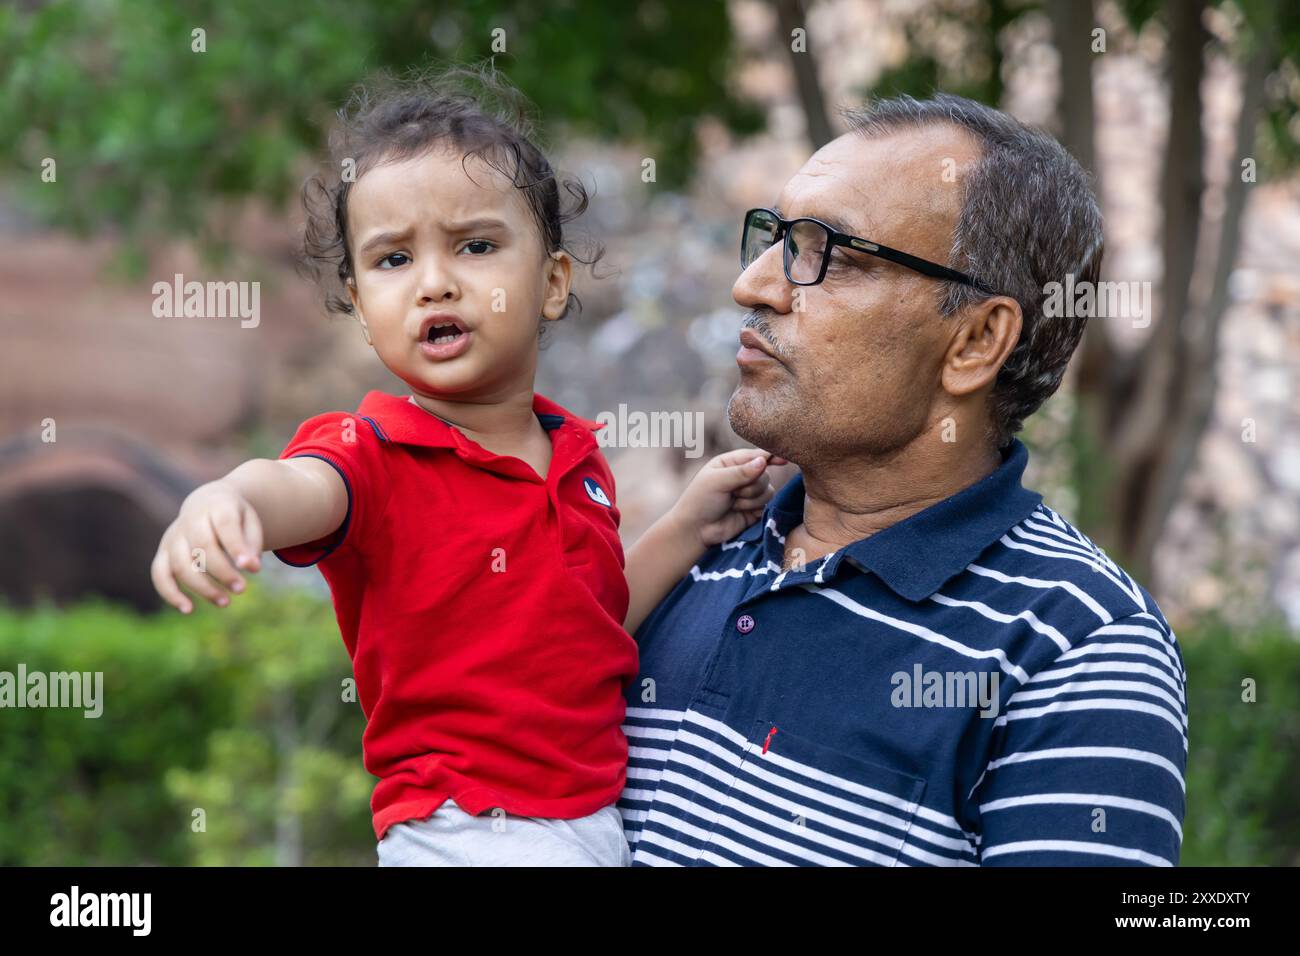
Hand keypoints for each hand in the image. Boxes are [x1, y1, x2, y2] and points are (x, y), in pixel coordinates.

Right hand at [150, 480, 264, 613]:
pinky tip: (188, 609)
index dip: (236, 547)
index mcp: (216, 506)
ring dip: (202, 587)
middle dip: (223, 572)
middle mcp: (190, 519)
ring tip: (225, 602)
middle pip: (202, 547)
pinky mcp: (163, 552)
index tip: (252, 568)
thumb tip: (252, 568)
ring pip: (181, 564)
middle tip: (242, 589)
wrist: (208, 503)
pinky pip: (159, 574)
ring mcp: (173, 536)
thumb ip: (252, 542)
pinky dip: (170, 593)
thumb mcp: (250, 521)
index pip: (225, 525)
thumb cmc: (235, 517)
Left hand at [668, 448, 787, 548]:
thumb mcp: (717, 481)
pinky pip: (767, 504)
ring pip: (768, 490)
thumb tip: (763, 461)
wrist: (696, 530)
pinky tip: (739, 512)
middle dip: (750, 486)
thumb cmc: (700, 500)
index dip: (770, 456)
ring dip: (751, 498)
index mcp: (730, 462)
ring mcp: (750, 493)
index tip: (783, 459)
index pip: (755, 455)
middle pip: (764, 474)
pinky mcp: (754, 508)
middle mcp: (742, 475)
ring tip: (732, 504)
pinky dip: (754, 508)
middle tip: (732, 493)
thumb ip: (741, 471)